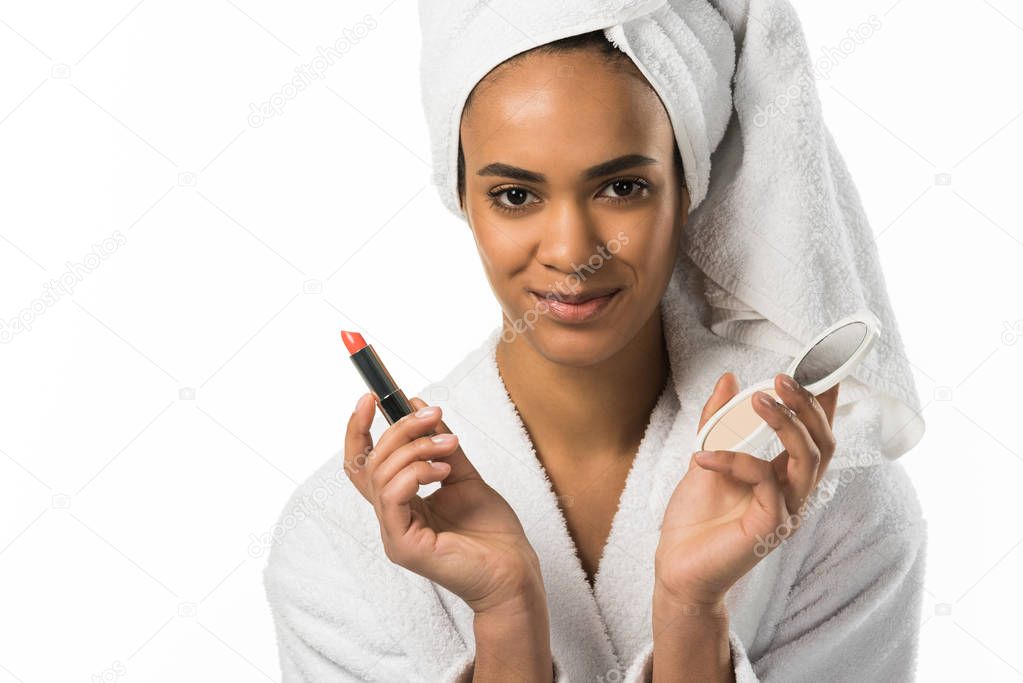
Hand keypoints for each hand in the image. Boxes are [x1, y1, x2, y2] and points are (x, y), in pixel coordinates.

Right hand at [344, 394, 544, 615]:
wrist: (514, 570)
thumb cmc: (492, 532)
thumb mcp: (464, 476)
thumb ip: (440, 445)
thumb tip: (418, 406)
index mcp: (401, 502)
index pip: (363, 464)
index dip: (359, 430)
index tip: (371, 397)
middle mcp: (392, 518)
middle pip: (372, 462)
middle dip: (400, 429)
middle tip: (432, 414)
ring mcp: (394, 534)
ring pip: (382, 475)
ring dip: (416, 448)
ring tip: (450, 445)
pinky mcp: (404, 546)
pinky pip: (392, 498)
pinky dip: (415, 473)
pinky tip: (443, 471)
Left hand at [654, 372, 838, 606]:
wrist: (676, 566)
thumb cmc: (695, 518)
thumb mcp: (705, 455)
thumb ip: (718, 421)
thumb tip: (729, 379)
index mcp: (783, 477)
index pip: (815, 435)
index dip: (823, 401)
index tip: (822, 365)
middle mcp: (793, 494)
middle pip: (823, 443)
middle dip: (807, 405)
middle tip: (783, 377)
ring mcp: (786, 512)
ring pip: (808, 459)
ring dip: (786, 423)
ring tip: (758, 399)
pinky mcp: (770, 528)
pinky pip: (765, 480)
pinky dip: (735, 459)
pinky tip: (702, 455)